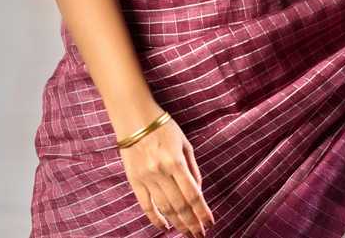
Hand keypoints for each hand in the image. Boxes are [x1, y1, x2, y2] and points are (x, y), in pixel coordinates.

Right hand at [118, 111, 214, 236]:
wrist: (134, 118)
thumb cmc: (163, 127)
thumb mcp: (184, 142)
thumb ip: (192, 167)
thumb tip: (198, 191)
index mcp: (175, 161)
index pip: (192, 194)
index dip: (202, 212)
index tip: (210, 223)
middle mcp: (161, 172)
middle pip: (179, 205)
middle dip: (192, 223)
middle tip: (199, 235)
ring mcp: (146, 178)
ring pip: (164, 208)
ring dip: (177, 223)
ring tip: (187, 233)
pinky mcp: (134, 181)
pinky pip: (145, 206)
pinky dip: (155, 219)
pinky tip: (165, 227)